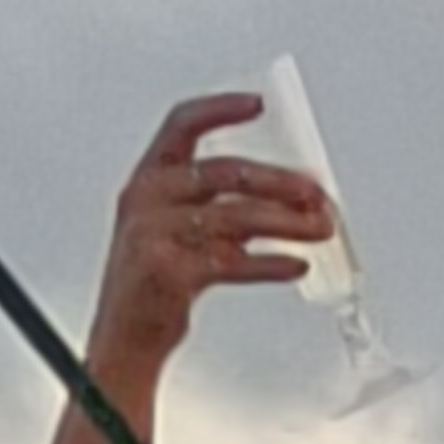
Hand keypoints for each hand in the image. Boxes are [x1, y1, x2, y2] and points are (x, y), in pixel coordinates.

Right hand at [85, 94, 332, 378]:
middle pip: (225, 172)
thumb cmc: (154, 282)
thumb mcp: (179, 229)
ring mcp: (156, 235)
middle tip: (315, 193)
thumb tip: (290, 197)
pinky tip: (295, 264)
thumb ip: (224, 206)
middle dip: (279, 181)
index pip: (181, 125)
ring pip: (236, 217)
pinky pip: (233, 263)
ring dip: (286, 222)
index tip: (258, 104)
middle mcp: (148, 200)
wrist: (124, 338)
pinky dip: (270, 264)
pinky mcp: (170, 274)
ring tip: (319, 228)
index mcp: (149, 179)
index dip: (220, 109)